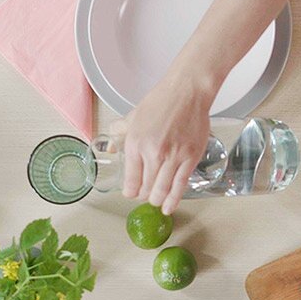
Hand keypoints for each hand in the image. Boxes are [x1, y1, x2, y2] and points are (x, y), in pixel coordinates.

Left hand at [121, 71, 214, 214]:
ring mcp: (173, 157)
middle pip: (146, 188)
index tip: (132, 193)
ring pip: (162, 190)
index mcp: (136, 144)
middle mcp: (153, 153)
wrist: (187, 92)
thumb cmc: (162, 101)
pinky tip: (168, 207)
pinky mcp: (190, 158)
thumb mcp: (133, 116)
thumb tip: (110, 146)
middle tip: (145, 195)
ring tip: (156, 201)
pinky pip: (180, 186)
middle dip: (144, 196)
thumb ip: (120, 133)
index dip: (130, 192)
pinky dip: (173, 200)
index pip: (131, 180)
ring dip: (157, 200)